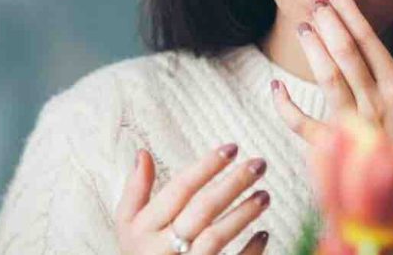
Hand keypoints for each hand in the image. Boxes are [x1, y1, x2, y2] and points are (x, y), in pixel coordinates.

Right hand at [115, 143, 270, 253]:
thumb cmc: (139, 252)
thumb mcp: (127, 224)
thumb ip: (135, 191)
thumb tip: (142, 153)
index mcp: (143, 229)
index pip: (179, 190)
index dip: (206, 166)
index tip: (232, 148)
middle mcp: (162, 249)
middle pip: (202, 210)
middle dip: (233, 184)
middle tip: (259, 164)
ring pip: (216, 238)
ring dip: (243, 214)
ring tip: (265, 195)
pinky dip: (250, 252)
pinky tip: (263, 234)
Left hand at [271, 0, 392, 172]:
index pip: (371, 44)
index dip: (352, 17)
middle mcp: (375, 104)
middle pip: (346, 55)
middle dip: (329, 25)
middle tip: (315, 1)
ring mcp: (353, 126)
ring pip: (327, 80)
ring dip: (313, 51)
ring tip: (303, 27)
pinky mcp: (334, 149)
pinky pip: (304, 126)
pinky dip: (286, 107)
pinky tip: (275, 86)